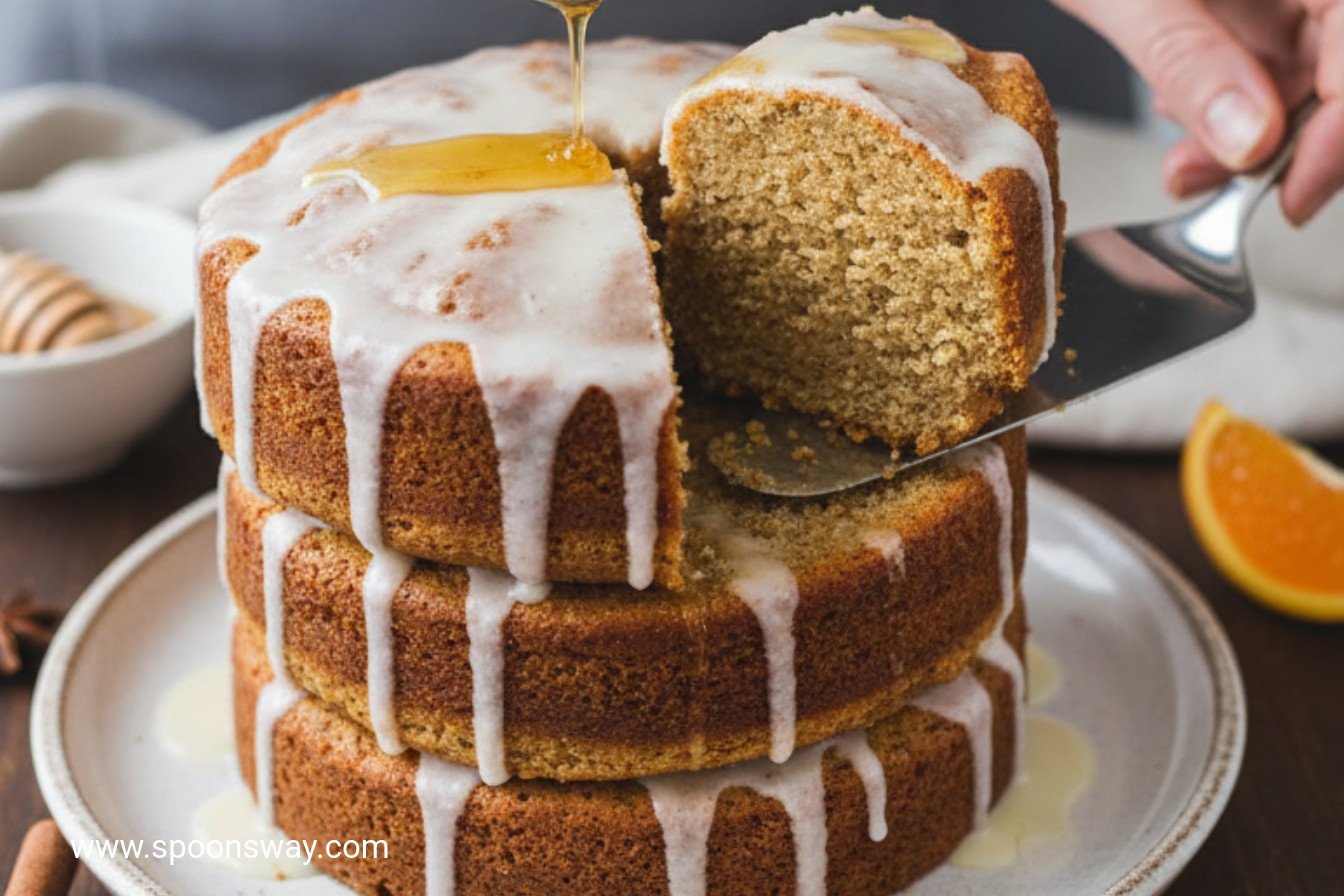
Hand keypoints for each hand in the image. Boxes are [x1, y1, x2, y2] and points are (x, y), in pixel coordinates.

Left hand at [1053, 0, 1343, 223]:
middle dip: (1292, 144)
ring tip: (1186, 163)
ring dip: (1256, 142)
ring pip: (1312, 79)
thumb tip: (1249, 142)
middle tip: (1227, 190)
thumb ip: (1189, 58)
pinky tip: (1187, 116)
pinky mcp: (1264, 4)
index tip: (1293, 195)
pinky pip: (1276, 68)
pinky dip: (1236, 112)